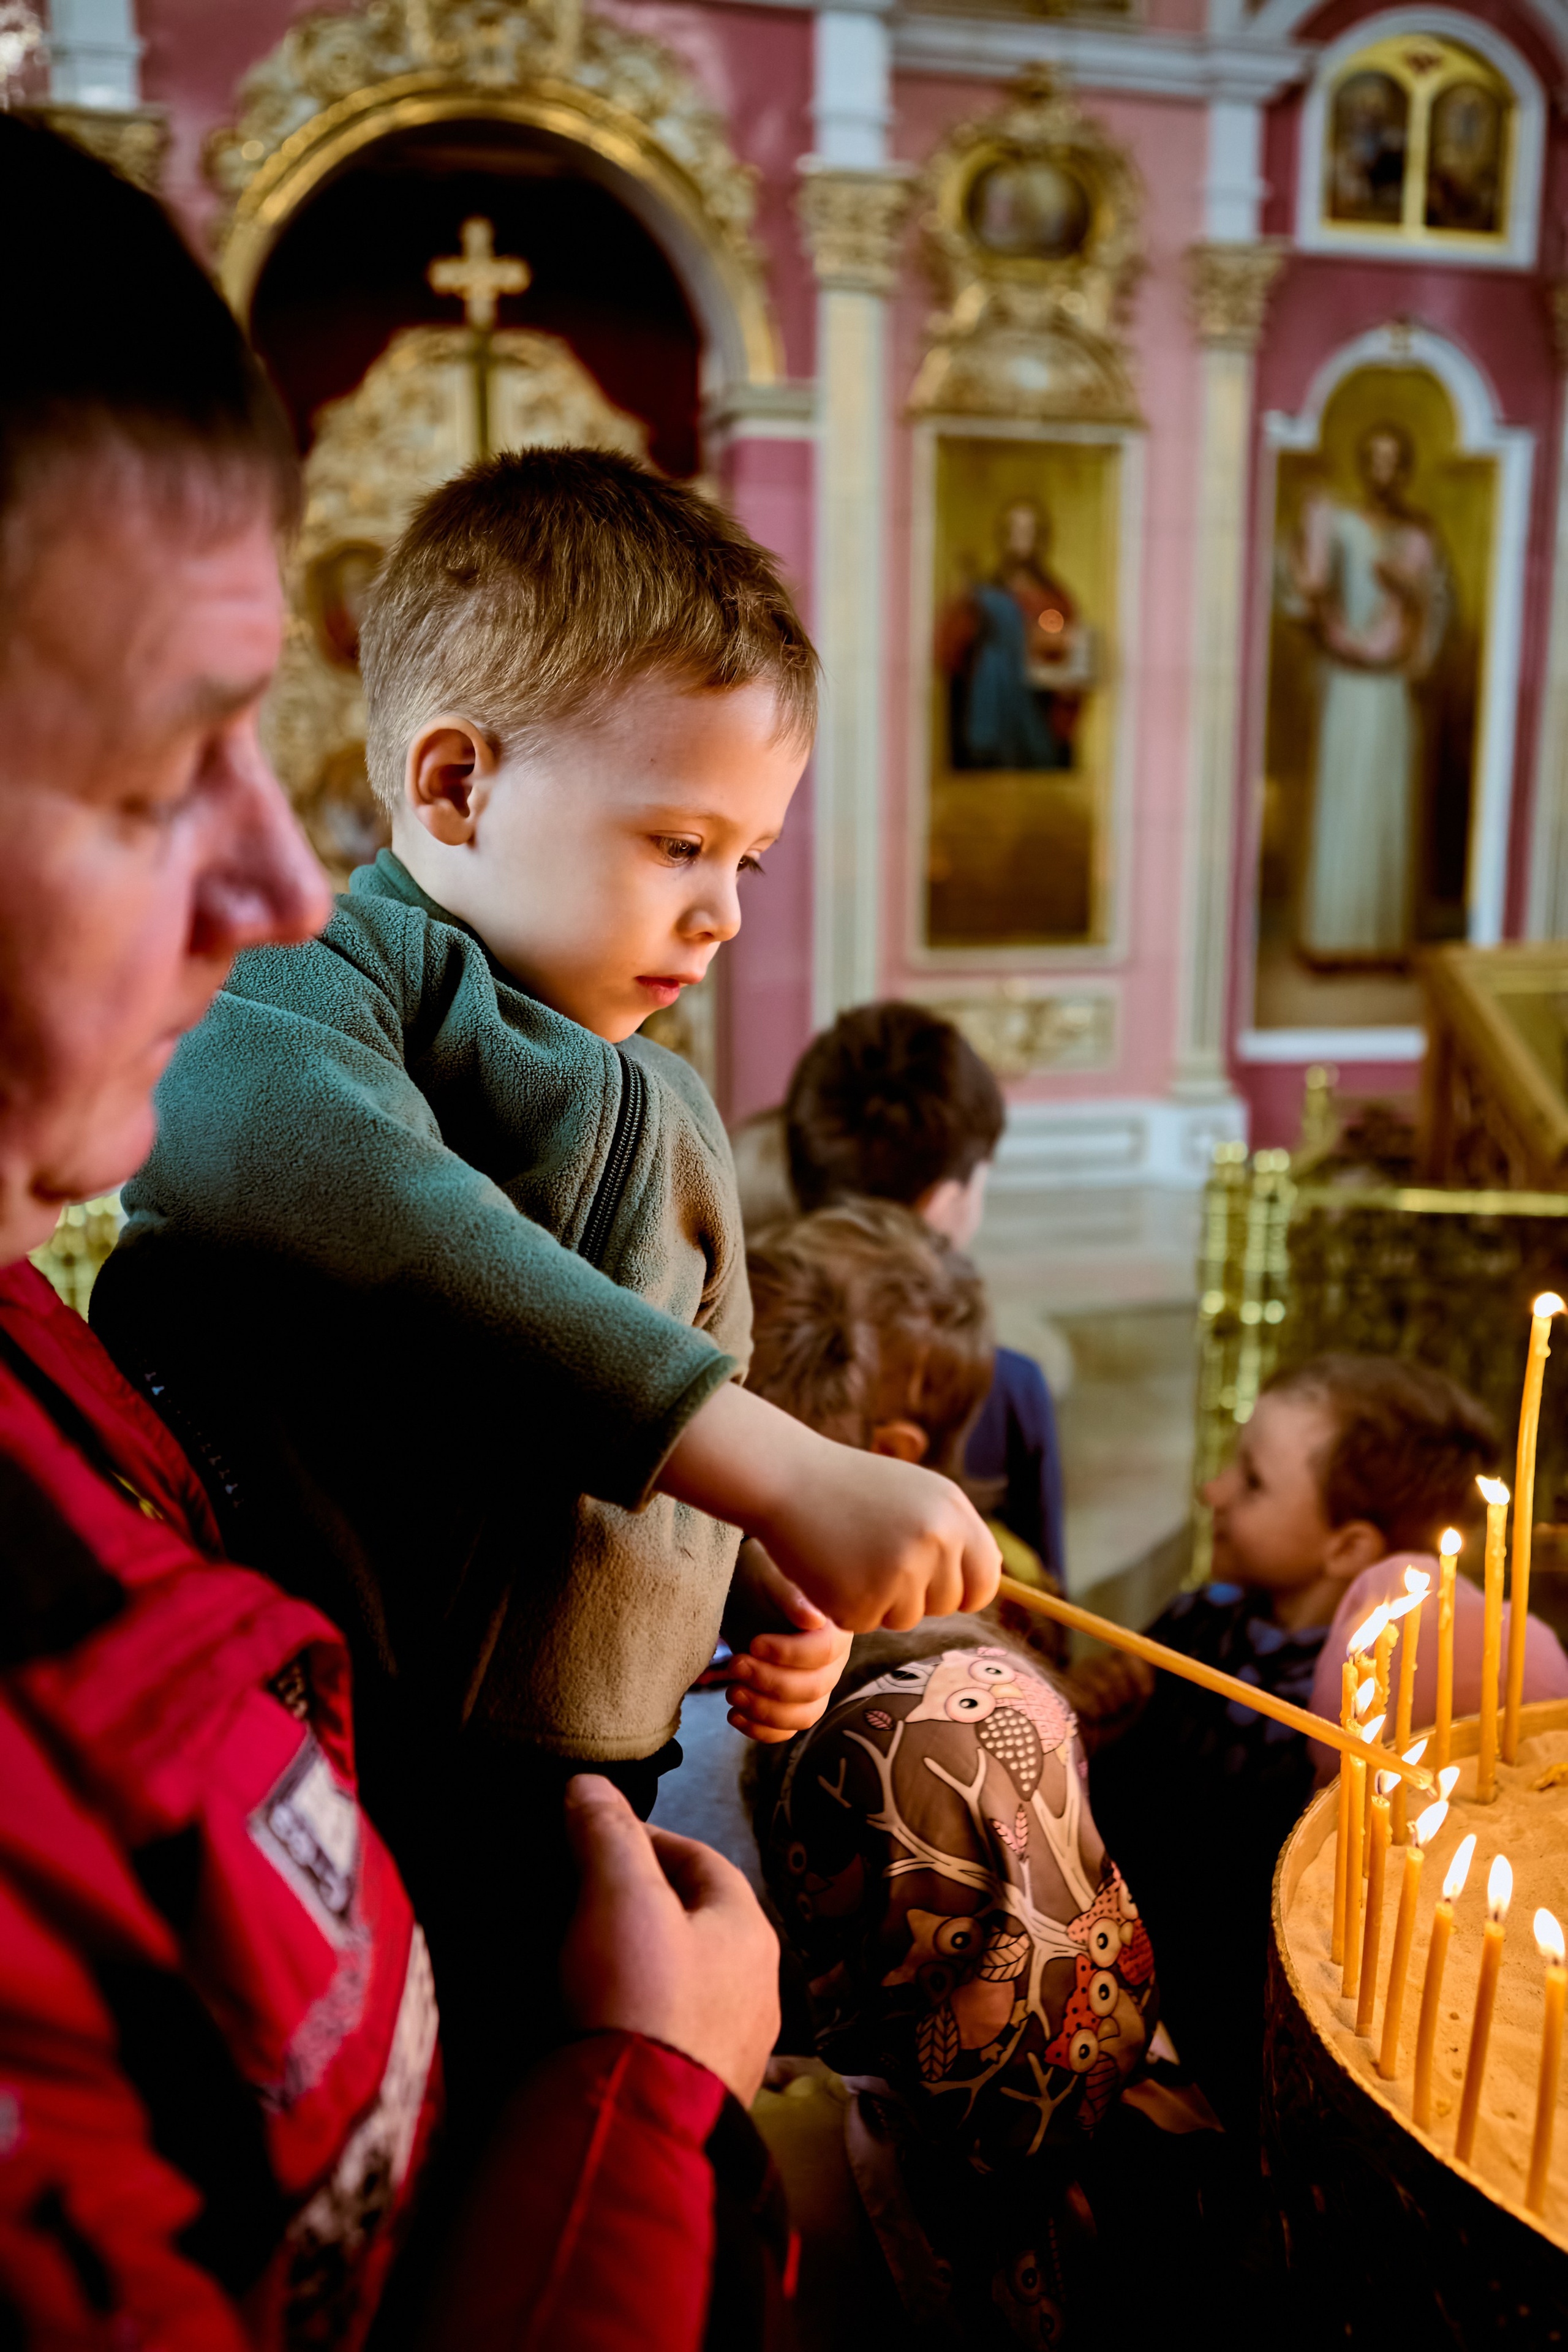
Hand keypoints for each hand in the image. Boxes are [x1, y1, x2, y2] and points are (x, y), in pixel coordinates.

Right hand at [560, 1775, 779, 2105]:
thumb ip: (606, 1834)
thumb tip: (588, 1785)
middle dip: (643, 1902)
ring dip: (642, 1962)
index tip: (595, 1838)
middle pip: (696, 1921)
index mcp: (749, 1931)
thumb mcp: (618, 1896)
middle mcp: (758, 1989)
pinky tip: (601, 2021)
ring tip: (585, 1959)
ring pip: (686, 1981)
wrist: (637, 2130)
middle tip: (584, 1896)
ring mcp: (735, 2049)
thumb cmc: (637, 1998)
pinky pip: (672, 2034)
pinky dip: (639, 2015)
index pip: (700, 1859)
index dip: (646, 1838)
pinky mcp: (703, 2095)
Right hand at [659, 1382, 1000, 1631]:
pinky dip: (846, 1605)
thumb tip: (990, 1581)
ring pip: (906, 1618)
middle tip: (875, 1556)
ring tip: (850, 1554)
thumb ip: (954, 1534)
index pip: (985, 1580)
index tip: (937, 1584)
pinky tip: (829, 1568)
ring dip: (879, 1599)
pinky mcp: (861, 1602)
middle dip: (916, 1593)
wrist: (785, 1478)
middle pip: (947, 1604)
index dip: (964, 1589)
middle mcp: (935, 1543)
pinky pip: (867, 1624)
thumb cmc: (851, 1487)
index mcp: (954, 1514)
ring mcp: (899, 1574)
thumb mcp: (917, 1494)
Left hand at [724, 1540, 852, 1744]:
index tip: (754, 1643)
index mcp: (834, 1628)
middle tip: (736, 1665)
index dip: (789, 1654)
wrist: (746, 1589)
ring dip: (765, 1711)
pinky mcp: (794, 1705)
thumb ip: (791, 1595)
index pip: (825, 1652)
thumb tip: (814, 1618)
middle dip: (770, 1683)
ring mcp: (815, 1687)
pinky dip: (760, 1730)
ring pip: (804, 1716)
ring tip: (731, 1692)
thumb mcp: (771, 1576)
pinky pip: (787, 1731)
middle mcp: (832, 1662)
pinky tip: (733, 1715)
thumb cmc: (760, 1578)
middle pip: (814, 1689)